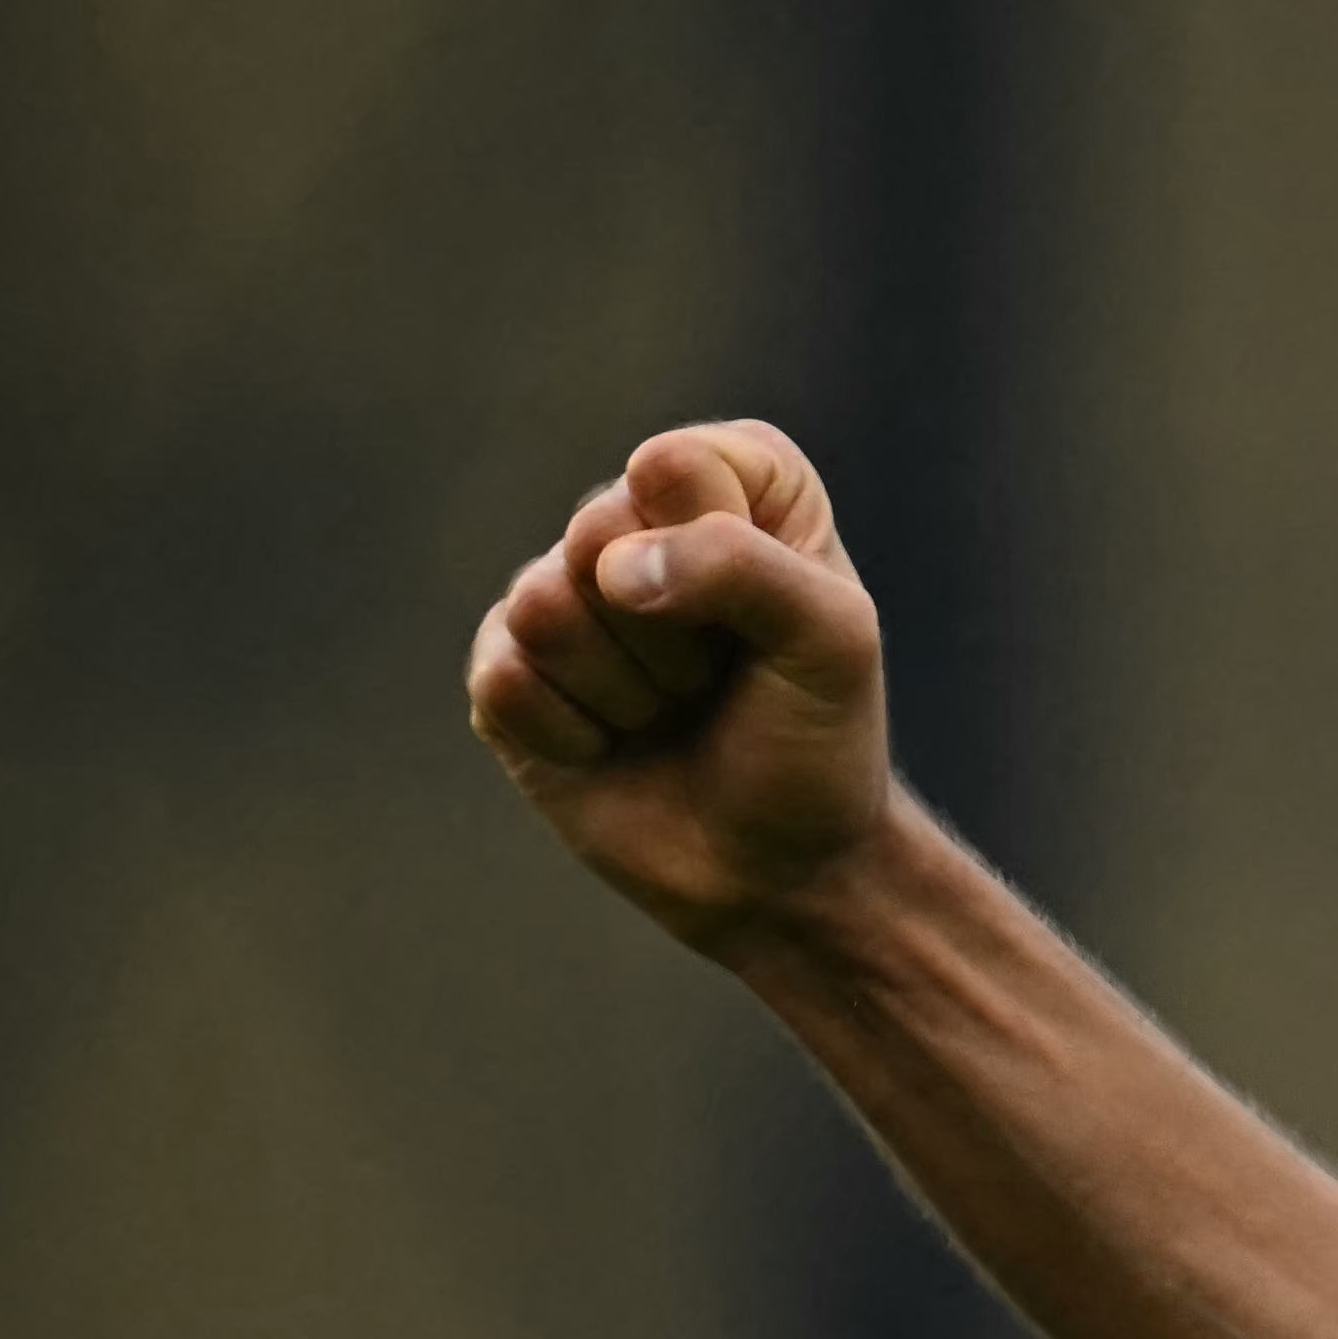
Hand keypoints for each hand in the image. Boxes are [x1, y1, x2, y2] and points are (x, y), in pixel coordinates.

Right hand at [460, 420, 895, 948]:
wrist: (781, 870)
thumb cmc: (816, 742)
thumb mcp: (832, 643)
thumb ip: (743, 566)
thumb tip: (610, 570)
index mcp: (728, 481)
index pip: (673, 468)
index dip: (722, 557)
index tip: (771, 621)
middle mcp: (634, 518)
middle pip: (594, 533)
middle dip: (672, 635)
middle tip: (716, 681)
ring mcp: (560, 592)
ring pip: (543, 607)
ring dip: (627, 689)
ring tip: (669, 711)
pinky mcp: (507, 670)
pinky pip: (505, 679)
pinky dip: (576, 735)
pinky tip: (614, 747)